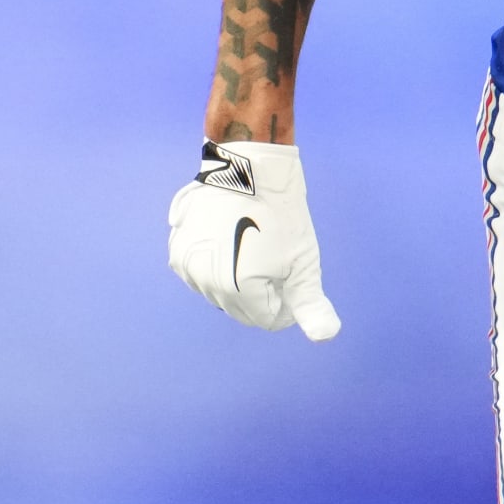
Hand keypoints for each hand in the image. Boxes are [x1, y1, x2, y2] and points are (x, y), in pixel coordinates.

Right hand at [168, 142, 341, 338]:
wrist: (249, 167)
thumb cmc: (282, 215)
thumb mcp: (304, 263)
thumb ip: (311, 306)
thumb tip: (327, 336)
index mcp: (237, 289)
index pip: (268, 319)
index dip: (286, 301)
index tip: (291, 271)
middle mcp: (205, 282)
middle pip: (241, 310)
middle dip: (261, 293)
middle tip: (274, 258)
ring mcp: (187, 265)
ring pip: (219, 293)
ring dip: (237, 280)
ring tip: (254, 246)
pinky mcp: (177, 249)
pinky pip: (200, 274)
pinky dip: (216, 266)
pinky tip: (231, 240)